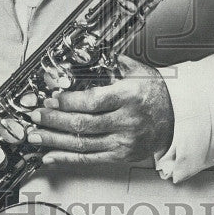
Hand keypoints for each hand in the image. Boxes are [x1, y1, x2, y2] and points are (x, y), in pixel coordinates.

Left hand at [27, 55, 173, 166]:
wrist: (178, 118)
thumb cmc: (156, 93)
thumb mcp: (138, 71)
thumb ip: (113, 63)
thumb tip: (87, 54)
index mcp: (129, 97)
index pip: (92, 102)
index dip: (67, 102)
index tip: (51, 98)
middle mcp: (127, 121)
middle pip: (83, 124)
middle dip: (54, 120)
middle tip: (36, 116)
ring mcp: (124, 142)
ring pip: (82, 144)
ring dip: (54, 140)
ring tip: (35, 136)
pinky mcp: (121, 156)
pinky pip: (90, 159)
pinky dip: (67, 158)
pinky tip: (51, 155)